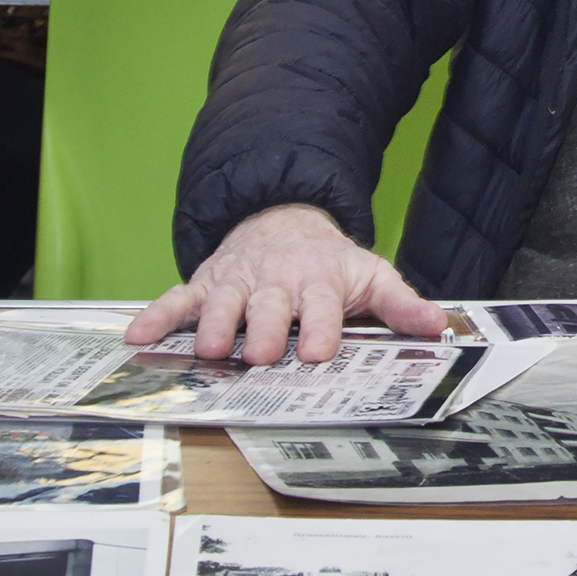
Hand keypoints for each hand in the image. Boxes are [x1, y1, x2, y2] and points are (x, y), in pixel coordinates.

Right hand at [123, 204, 449, 365]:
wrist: (282, 220)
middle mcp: (276, 279)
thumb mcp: (371, 277)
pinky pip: (177, 298)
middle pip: (270, 305)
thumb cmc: (329, 264)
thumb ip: (401, 305)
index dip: (321, 326)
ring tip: (211, 349)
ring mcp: (237, 280)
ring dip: (216, 324)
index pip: (323, 304)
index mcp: (320, 279)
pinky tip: (138, 336)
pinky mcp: (205, 283)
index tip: (317, 351)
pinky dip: (157, 316)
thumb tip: (438, 326)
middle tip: (259, 355)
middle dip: (265, 329)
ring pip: (223, 301)